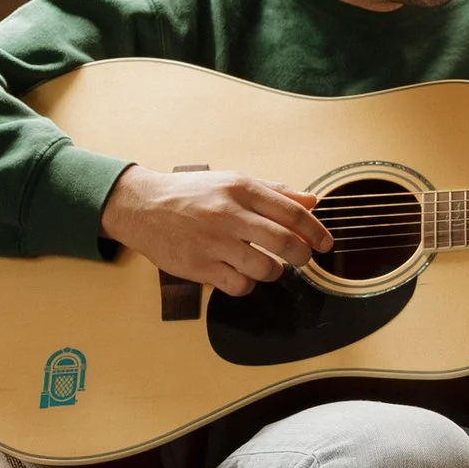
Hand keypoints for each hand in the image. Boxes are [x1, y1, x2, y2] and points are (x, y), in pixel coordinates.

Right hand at [99, 163, 331, 296]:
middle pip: (285, 242)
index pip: (292, 212)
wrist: (142, 207)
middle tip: (302, 259)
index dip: (316, 231)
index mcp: (241, 189)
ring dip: (273, 272)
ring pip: (265, 269)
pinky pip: (239, 285)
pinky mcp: (199, 266)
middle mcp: (229, 214)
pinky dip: (246, 284)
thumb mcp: (232, 182)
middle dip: (302, 256)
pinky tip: (239, 274)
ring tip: (264, 265)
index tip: (325, 243)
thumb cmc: (191, 194)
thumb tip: (312, 201)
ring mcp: (214, 242)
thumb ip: (274, 192)